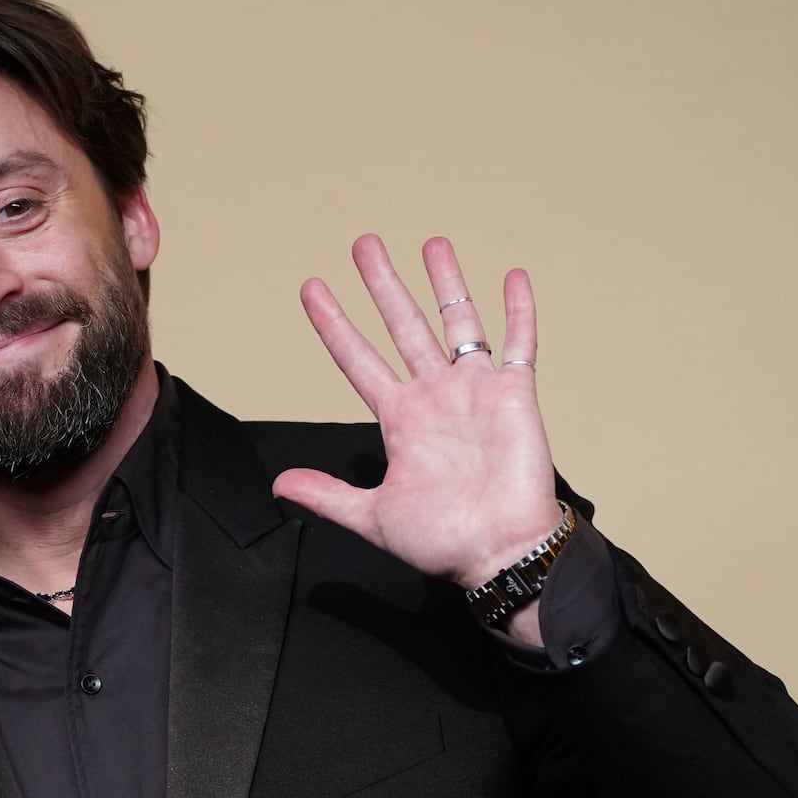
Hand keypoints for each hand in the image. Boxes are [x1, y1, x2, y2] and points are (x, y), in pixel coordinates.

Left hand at [272, 236, 560, 589]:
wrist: (499, 554)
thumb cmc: (442, 541)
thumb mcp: (372, 516)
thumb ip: (327, 495)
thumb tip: (279, 485)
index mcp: (399, 418)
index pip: (357, 357)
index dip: (334, 323)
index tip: (311, 288)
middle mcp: (434, 395)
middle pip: (402, 325)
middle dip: (383, 284)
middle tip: (364, 244)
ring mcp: (474, 391)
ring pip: (457, 323)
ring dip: (445, 283)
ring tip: (431, 243)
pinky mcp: (515, 395)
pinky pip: (519, 344)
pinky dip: (519, 312)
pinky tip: (513, 277)